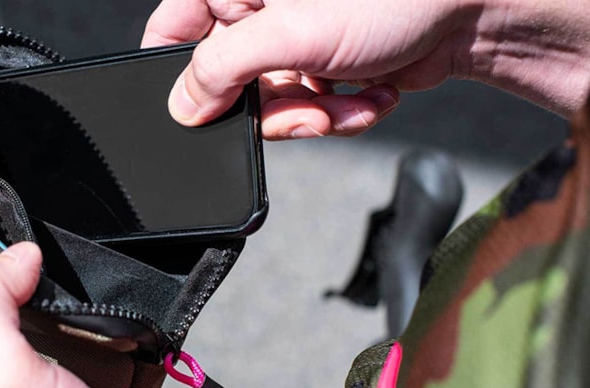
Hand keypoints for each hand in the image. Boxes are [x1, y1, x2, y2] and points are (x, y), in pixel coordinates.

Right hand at [142, 0, 589, 138]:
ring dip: (311, 117)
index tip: (191, 107)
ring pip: (270, 105)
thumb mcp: (290, 34)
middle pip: (226, 82)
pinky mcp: (321, 69)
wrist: (471, 13)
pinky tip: (368, 96)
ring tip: (345, 104)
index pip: (173, 30)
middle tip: (300, 110)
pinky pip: (306, 110)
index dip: (174, 72)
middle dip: (269, 109)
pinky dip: (338, 114)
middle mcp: (260, 13)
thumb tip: (182, 105)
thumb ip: (223, 69)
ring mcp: (292, 42)